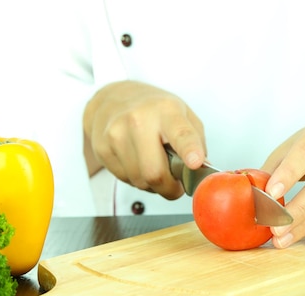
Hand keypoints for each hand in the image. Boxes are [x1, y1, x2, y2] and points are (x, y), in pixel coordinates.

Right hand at [83, 81, 205, 198]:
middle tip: (175, 186)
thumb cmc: (153, 109)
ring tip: (154, 165)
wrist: (112, 97)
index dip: (189, 150)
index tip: (195, 162)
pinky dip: (136, 179)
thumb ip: (196, 142)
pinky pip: (125, 179)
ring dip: (152, 184)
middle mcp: (139, 120)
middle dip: (170, 189)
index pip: (180, 134)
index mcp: (167, 111)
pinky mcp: (102, 148)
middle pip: (155, 172)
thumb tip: (201, 170)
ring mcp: (117, 134)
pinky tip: (137, 162)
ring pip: (140, 181)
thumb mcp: (183, 115)